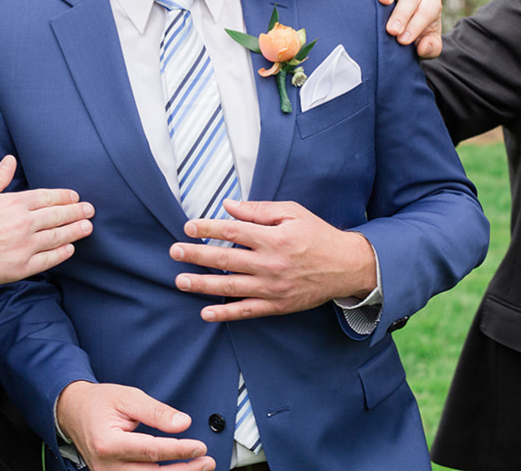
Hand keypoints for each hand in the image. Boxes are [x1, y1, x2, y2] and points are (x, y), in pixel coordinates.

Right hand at [0, 155, 93, 286]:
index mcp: (14, 203)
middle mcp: (23, 224)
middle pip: (57, 216)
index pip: (47, 198)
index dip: (64, 197)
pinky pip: (47, 260)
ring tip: (87, 227)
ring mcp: (23, 247)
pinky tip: (70, 249)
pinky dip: (61, 254)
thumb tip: (10, 160)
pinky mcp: (19, 268)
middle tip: (90, 211)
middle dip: (76, 212)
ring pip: (57, 237)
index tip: (75, 197)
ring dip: (75, 232)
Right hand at [55, 381, 212, 470]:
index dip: (179, 450)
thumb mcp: (128, 397)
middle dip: (184, 470)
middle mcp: (107, 466)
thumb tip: (183, 423)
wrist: (73, 412)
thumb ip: (156, 412)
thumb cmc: (99, 403)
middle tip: (207, 461)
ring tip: (198, 468)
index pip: (151, 450)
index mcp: (108, 443)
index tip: (200, 447)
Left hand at [170, 199, 376, 320]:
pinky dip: (225, 313)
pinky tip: (206, 312)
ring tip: (181, 280)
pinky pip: (246, 311)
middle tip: (175, 252)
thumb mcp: (292, 213)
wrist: (346, 267)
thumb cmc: (317, 235)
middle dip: (196, 255)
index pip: (233, 232)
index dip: (208, 229)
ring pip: (231, 287)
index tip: (188, 227)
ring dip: (203, 284)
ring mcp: (272, 288)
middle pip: (226, 259)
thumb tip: (228, 206)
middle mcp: (270, 264)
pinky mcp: (277, 305)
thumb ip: (258, 210)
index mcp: (274, 238)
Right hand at [364, 0, 443, 57]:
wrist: (402, 34)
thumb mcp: (428, 47)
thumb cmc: (416, 40)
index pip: (427, 11)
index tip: (403, 41)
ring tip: (382, 0)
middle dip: (402, 14)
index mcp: (430, 5)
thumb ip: (431, 48)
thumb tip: (423, 46)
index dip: (416, 25)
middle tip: (392, 31)